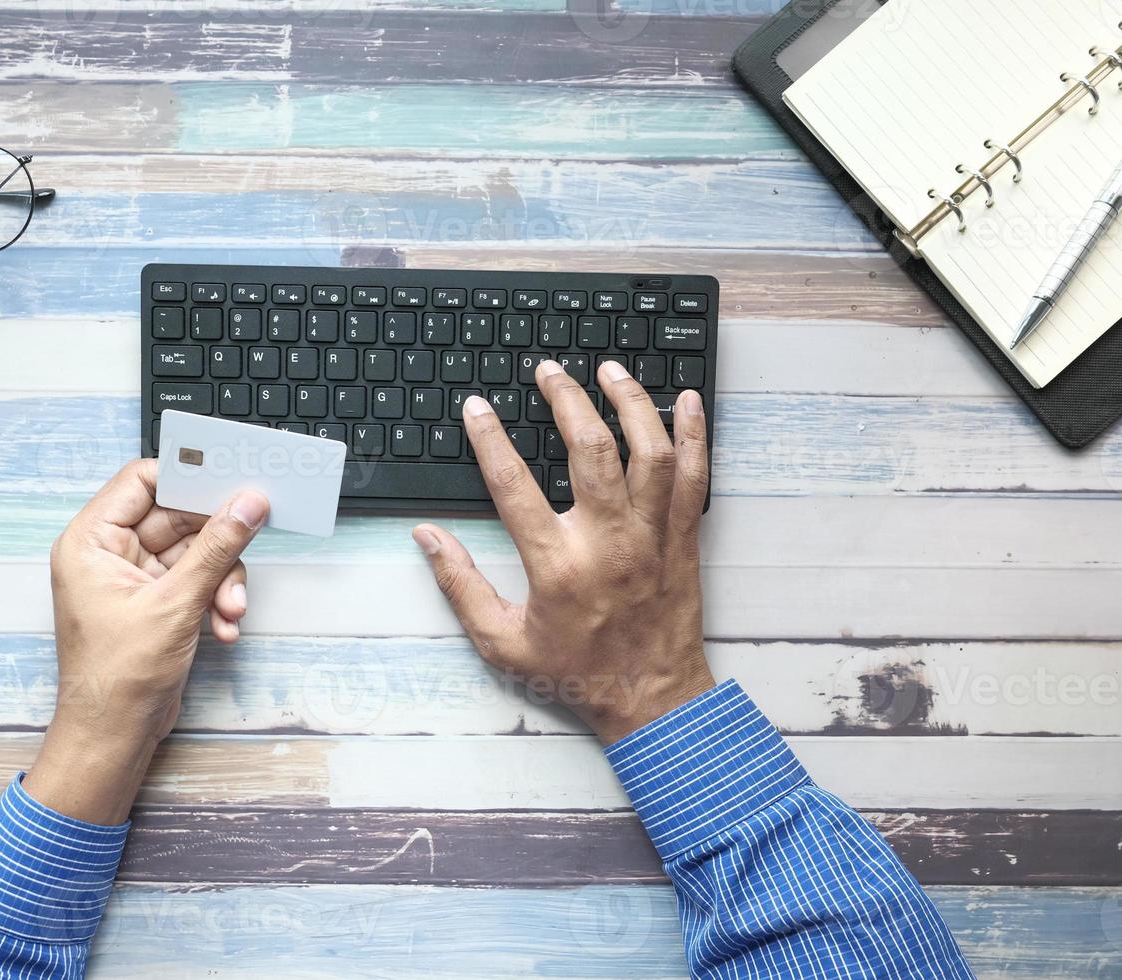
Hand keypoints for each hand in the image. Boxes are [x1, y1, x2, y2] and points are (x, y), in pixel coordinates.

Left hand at [24, 459, 268, 821]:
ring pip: (195, 552)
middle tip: (251, 538)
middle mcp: (110, 554)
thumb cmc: (116, 679)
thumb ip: (216, 548)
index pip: (142, 480)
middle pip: (177, 517)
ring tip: (231, 609)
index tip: (230, 479)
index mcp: (92, 541)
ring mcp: (134, 579)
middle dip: (217, 542)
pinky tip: (224, 626)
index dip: (187, 477)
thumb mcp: (175, 604)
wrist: (113, 737)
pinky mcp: (157, 603)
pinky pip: (196, 580)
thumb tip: (248, 504)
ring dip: (221, 578)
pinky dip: (215, 598)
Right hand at [413, 361, 714, 744]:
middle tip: (549, 371)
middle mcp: (609, 543)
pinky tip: (687, 401)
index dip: (490, 440)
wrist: (651, 700)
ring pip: (650, 451)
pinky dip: (695, 435)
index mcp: (558, 567)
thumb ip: (460, 586)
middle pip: (590, 450)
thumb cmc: (576, 672)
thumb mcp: (501, 642)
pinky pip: (695, 476)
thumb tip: (426, 538)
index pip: (514, 486)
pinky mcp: (683, 540)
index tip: (477, 409)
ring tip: (609, 370)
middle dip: (566, 400)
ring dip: (631, 403)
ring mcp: (653, 537)